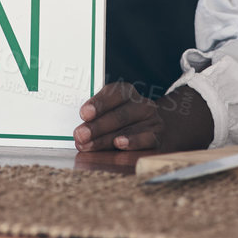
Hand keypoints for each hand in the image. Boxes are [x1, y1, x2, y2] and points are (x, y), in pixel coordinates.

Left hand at [74, 83, 211, 151]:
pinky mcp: (158, 137)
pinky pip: (147, 139)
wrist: (153, 130)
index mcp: (127, 92)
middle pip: (119, 114)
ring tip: (89, 145)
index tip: (84, 113)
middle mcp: (142, 104)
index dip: (99, 103)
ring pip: (128, 128)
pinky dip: (133, 141)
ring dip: (105, 139)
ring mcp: (152, 120)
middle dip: (97, 126)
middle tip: (80, 135)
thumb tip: (79, 127)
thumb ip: (96, 115)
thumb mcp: (110, 111)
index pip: (114, 93)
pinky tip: (120, 144)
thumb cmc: (122, 121)